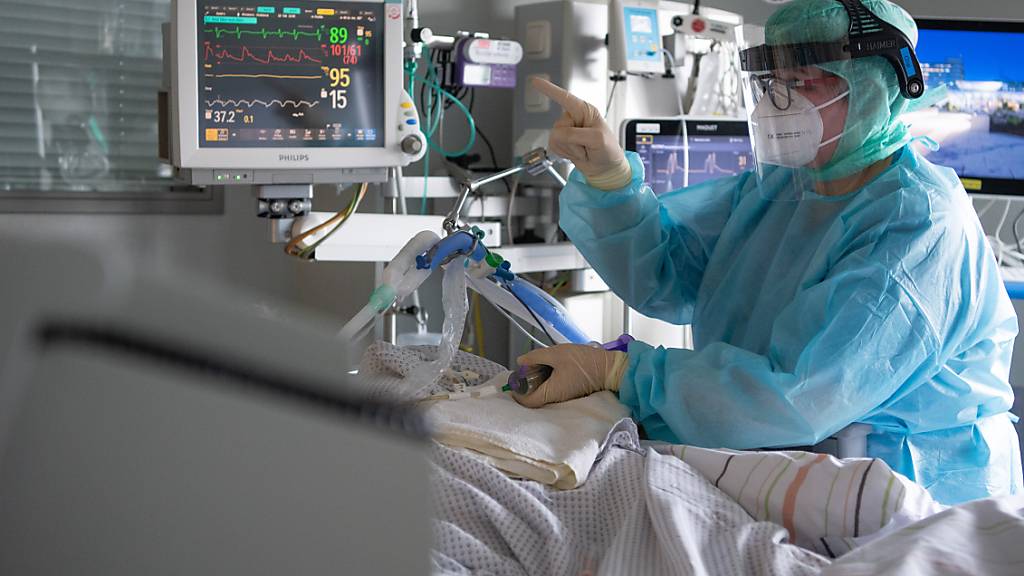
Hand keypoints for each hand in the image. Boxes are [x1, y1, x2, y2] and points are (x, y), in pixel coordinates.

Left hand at [512, 344, 628, 407]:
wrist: (608, 368)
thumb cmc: (584, 361)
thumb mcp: (556, 354)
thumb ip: (535, 357)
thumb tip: (521, 361)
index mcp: (551, 393)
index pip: (527, 402)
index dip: (517, 392)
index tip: (517, 379)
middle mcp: (556, 399)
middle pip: (535, 396)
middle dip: (528, 383)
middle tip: (529, 367)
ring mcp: (564, 397)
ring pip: (544, 392)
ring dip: (539, 380)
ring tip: (542, 364)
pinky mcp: (570, 392)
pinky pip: (554, 389)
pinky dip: (549, 379)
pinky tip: (553, 367)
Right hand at [531, 77, 631, 190]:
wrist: (605, 169)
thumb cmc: (608, 150)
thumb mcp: (597, 139)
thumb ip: (576, 134)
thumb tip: (559, 134)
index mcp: (585, 111)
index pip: (565, 98)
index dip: (549, 89)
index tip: (535, 81)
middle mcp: (574, 118)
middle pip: (558, 126)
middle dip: (571, 140)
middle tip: (586, 145)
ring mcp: (567, 131)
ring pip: (555, 138)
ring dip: (570, 148)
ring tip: (583, 150)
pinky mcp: (562, 142)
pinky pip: (553, 146)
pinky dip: (565, 153)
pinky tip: (576, 153)